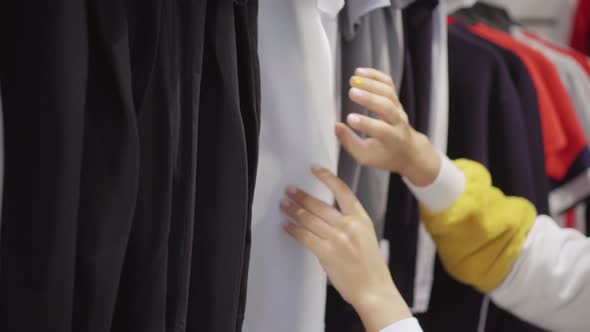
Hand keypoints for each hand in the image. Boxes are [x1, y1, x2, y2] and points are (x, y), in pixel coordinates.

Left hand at [280, 165, 411, 331]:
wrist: (374, 289)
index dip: (326, 177)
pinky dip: (293, 229)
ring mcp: (337, 239)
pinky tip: (287, 225)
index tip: (315, 169)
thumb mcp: (366, 236)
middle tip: (290, 190)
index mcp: (361, 218)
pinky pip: (304, 236)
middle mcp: (349, 226)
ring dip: (293, 210)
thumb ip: (349, 222)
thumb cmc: (370, 266)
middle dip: (300, 195)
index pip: (342, 190)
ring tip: (284, 204)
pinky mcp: (326, 253)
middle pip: (319, 204)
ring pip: (308, 218)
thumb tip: (325, 214)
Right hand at [336, 67, 440, 185]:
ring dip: (371, 83)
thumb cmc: (384, 155)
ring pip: (388, 93)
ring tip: (353, 79)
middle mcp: (398, 122)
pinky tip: (360, 72)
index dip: (365, 123)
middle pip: (386, 107)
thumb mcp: (365, 156)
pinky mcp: (395, 99)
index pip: (380, 130)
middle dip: (369, 99)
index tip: (349, 118)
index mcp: (392, 139)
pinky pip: (388, 84)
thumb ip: (350, 142)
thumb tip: (336, 126)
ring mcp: (398, 108)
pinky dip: (375, 75)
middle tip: (351, 92)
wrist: (408, 150)